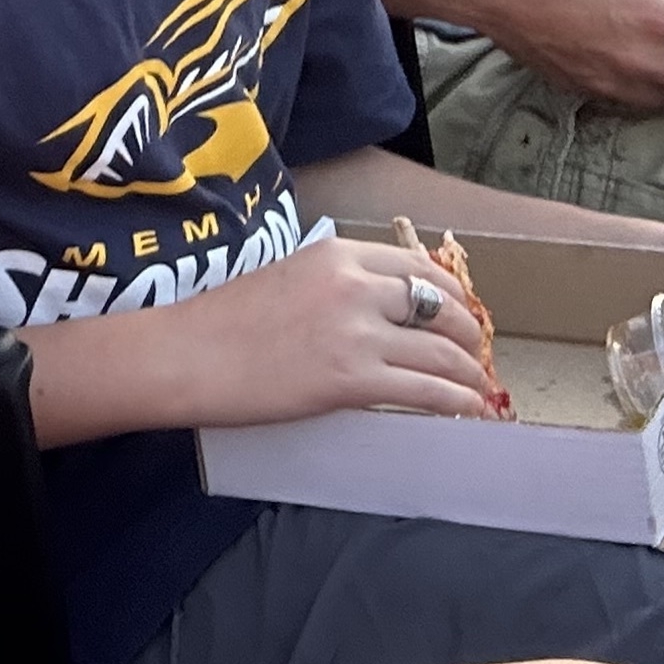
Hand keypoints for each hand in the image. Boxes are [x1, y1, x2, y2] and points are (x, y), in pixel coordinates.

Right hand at [160, 234, 503, 423]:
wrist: (184, 356)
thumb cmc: (219, 320)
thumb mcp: (285, 276)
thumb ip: (331, 282)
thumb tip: (372, 306)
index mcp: (336, 254)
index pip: (416, 266)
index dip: (450, 292)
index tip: (460, 311)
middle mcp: (354, 286)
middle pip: (440, 306)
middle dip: (469, 333)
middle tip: (476, 352)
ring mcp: (355, 333)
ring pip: (440, 352)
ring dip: (469, 372)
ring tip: (479, 387)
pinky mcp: (351, 380)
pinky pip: (425, 390)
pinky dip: (455, 400)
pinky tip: (466, 409)